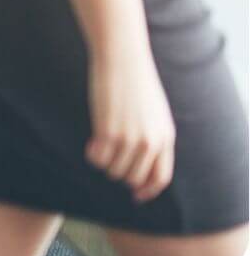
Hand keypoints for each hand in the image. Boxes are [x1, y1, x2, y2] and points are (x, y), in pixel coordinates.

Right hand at [86, 47, 175, 201]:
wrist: (123, 59)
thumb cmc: (135, 82)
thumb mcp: (154, 113)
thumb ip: (152, 136)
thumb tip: (141, 163)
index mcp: (165, 137)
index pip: (160, 177)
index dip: (147, 190)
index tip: (136, 195)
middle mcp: (150, 142)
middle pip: (133, 177)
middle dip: (120, 174)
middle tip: (109, 161)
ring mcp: (129, 139)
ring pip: (113, 170)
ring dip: (104, 163)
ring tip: (99, 145)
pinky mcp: (107, 132)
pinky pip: (97, 158)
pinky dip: (92, 155)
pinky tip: (91, 142)